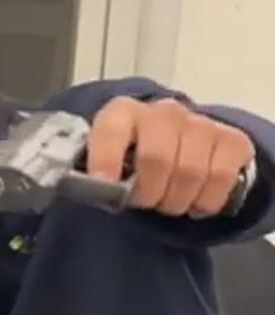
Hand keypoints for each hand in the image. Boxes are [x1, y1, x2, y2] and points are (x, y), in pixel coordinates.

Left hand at [87, 96, 254, 216]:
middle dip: (148, 192)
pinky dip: (205, 201)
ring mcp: (200, 123)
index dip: (106, 156)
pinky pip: (221, 178)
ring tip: (167, 201)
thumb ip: (92, 173)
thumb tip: (83, 188)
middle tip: (143, 202)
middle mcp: (163, 112)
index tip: (104, 183)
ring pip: (191, 172)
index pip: (113, 128)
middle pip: (157, 158)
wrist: (177, 145)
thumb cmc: (133, 159)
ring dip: (175, 200)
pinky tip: (193, 200)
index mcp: (122, 113)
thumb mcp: (107, 162)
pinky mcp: (231, 140)